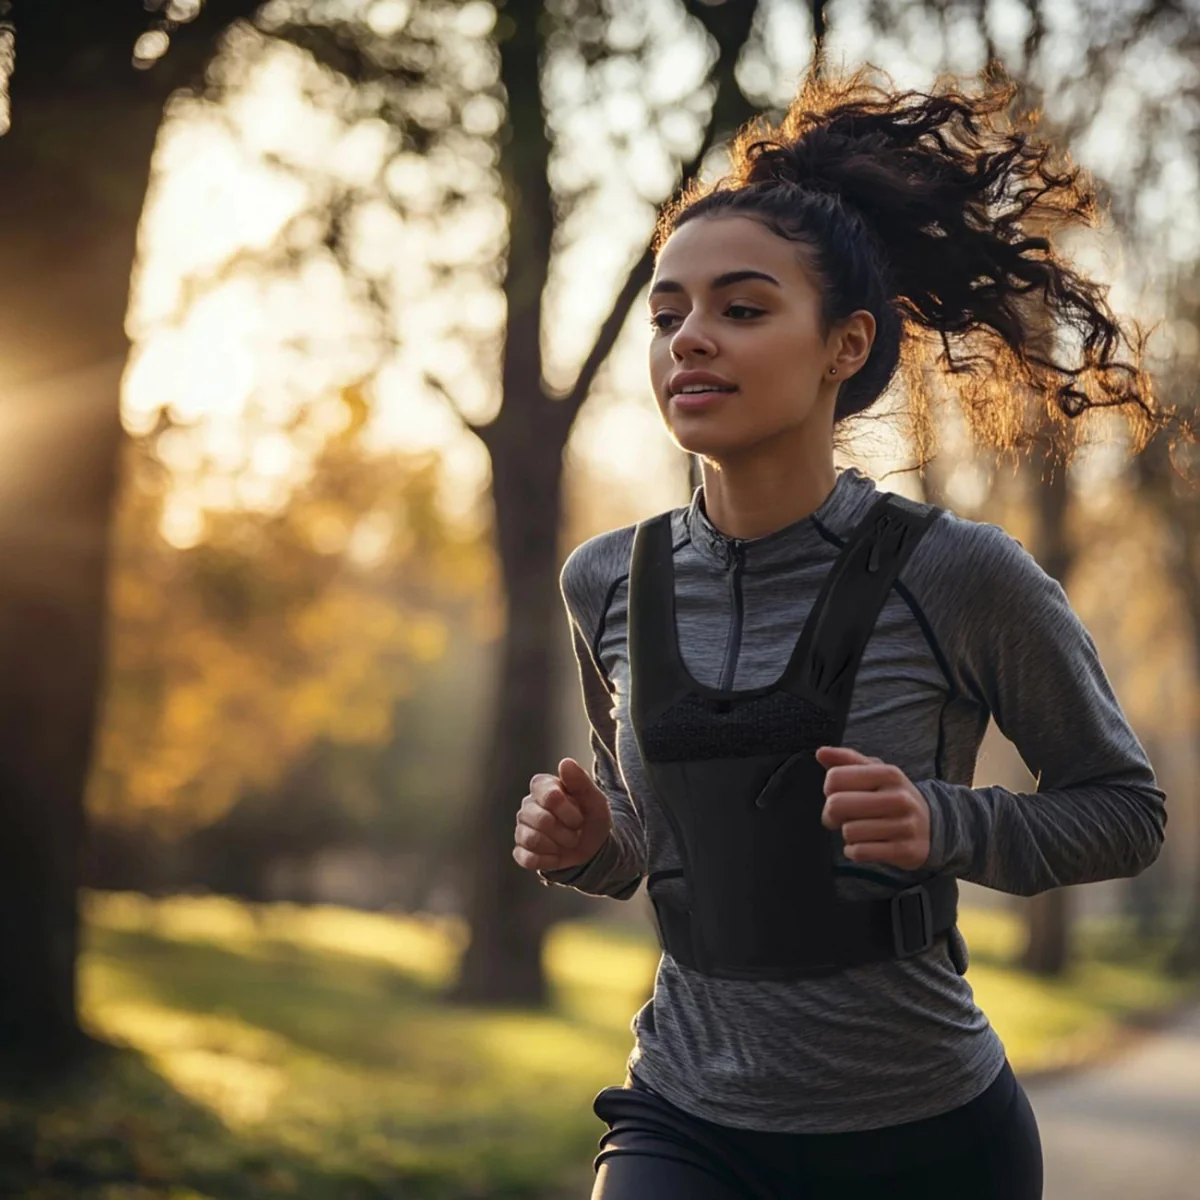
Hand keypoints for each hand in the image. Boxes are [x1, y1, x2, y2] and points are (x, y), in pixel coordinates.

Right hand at [513, 757, 612, 872]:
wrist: (592, 848)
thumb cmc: (591, 818)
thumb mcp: (595, 801)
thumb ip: (581, 781)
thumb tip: (565, 762)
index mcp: (543, 786)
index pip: (551, 798)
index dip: (570, 813)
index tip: (580, 817)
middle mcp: (528, 804)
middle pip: (542, 821)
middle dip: (566, 832)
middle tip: (575, 832)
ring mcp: (521, 827)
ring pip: (533, 839)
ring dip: (557, 847)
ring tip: (566, 843)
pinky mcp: (520, 850)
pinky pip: (527, 858)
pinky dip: (548, 861)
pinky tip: (556, 855)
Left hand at [816, 745, 930, 869]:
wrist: (931, 827)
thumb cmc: (892, 796)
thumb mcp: (875, 772)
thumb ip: (847, 760)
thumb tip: (821, 753)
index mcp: (889, 774)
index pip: (835, 778)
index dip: (829, 789)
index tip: (839, 794)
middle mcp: (899, 798)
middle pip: (836, 805)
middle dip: (831, 814)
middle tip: (842, 816)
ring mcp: (904, 826)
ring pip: (848, 832)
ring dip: (848, 834)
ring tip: (861, 830)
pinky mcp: (904, 851)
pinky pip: (860, 852)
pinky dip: (854, 851)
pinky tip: (865, 845)